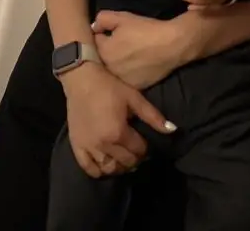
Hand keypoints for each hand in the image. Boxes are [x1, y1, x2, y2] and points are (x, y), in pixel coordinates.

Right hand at [61, 61, 175, 178]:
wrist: (81, 79)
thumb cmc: (109, 86)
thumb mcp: (133, 97)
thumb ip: (152, 116)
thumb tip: (173, 130)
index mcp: (118, 132)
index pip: (138, 150)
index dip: (145, 148)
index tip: (144, 142)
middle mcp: (103, 144)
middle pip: (125, 162)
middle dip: (134, 158)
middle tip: (135, 150)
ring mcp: (88, 147)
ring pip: (108, 169)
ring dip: (119, 167)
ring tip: (122, 158)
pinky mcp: (76, 146)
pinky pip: (88, 168)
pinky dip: (98, 171)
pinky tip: (105, 164)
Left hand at [92, 9, 186, 90]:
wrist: (171, 45)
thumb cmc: (145, 29)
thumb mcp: (122, 17)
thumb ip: (102, 20)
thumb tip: (95, 27)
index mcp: (104, 52)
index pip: (96, 41)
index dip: (105, 33)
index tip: (114, 31)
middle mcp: (110, 70)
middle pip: (104, 57)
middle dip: (109, 49)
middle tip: (123, 42)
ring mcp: (123, 81)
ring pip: (115, 69)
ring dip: (118, 62)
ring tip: (132, 53)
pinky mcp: (136, 87)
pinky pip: (127, 78)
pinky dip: (129, 72)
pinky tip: (139, 63)